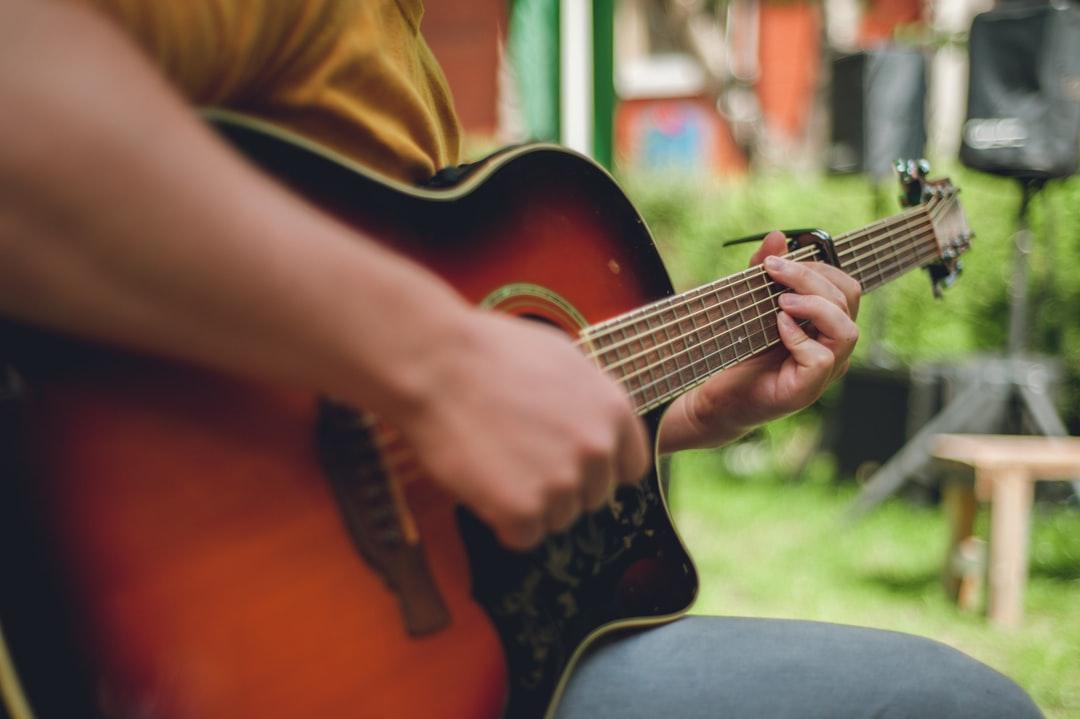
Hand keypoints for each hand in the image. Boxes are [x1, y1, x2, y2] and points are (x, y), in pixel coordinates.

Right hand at [389, 310, 649, 550]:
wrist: (435, 363)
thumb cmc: (489, 351)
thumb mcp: (562, 357)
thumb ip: (590, 399)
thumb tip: (599, 424)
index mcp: (614, 410)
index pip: (630, 467)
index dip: (599, 467)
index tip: (572, 463)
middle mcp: (597, 450)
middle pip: (593, 497)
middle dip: (562, 485)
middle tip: (519, 456)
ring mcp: (562, 483)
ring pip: (558, 518)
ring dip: (530, 503)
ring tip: (496, 462)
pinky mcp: (523, 510)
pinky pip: (523, 536)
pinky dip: (501, 520)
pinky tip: (483, 484)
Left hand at [658, 231, 860, 452]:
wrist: (715, 397)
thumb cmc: (738, 352)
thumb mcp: (750, 304)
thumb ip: (764, 272)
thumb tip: (777, 236)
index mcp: (825, 324)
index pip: (846, 287)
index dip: (819, 267)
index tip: (777, 262)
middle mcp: (832, 347)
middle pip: (848, 300)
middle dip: (810, 278)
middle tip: (772, 273)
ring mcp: (824, 372)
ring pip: (846, 330)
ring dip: (813, 306)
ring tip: (779, 302)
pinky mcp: (807, 390)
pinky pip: (823, 359)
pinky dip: (800, 338)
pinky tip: (777, 327)